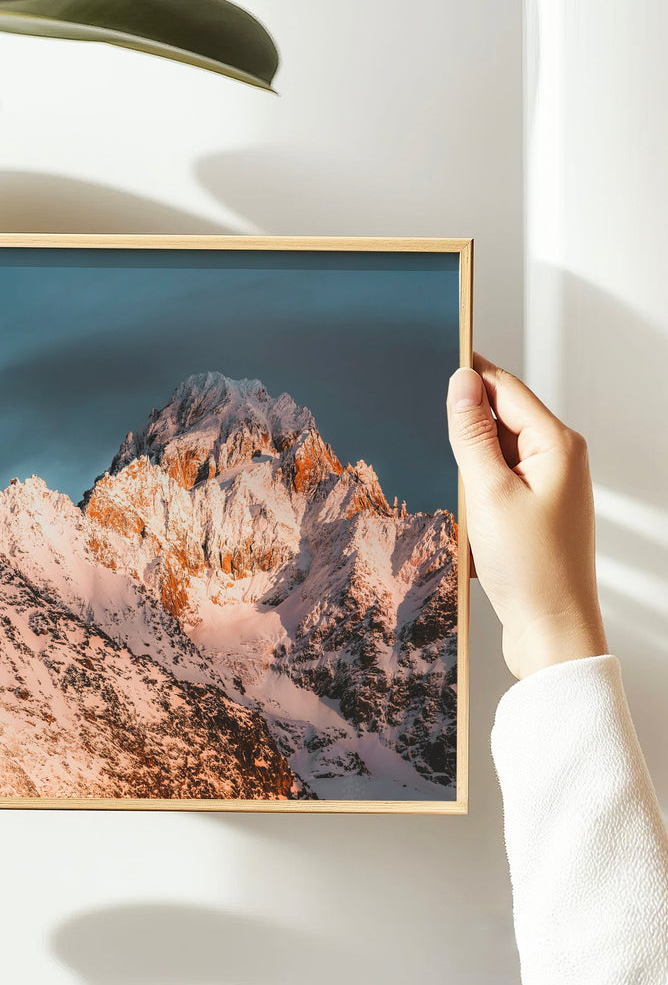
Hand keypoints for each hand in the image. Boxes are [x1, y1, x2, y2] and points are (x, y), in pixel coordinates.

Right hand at [446, 352, 608, 680]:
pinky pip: (498, 481)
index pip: (506, 388)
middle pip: (501, 417)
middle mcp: (560, 460)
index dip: (469, 372)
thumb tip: (461, 383)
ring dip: (468, 460)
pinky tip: (461, 509)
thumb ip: (472, 434)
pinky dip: (475, 487)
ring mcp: (549, 487)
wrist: (552, 630)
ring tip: (450, 484)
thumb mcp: (488, 492)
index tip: (435, 354)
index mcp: (557, 445)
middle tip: (425, 424)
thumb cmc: (530, 567)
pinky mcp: (535, 512)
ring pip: (496, 452)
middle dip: (464, 421)